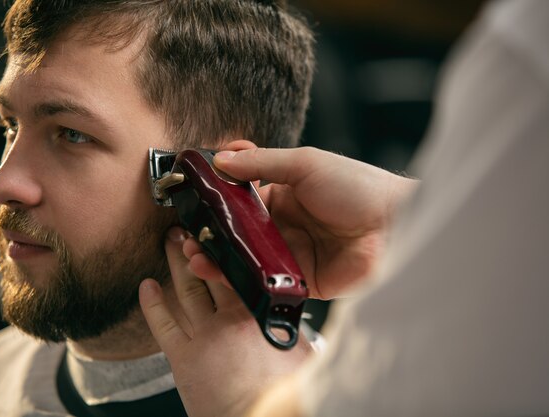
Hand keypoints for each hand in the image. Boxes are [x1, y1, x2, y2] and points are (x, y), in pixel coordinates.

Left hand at [139, 227, 311, 416]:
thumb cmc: (284, 393)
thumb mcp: (300, 350)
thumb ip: (288, 322)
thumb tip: (288, 305)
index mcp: (261, 312)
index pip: (239, 268)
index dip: (226, 248)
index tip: (219, 231)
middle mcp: (231, 318)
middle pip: (210, 272)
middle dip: (198, 247)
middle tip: (188, 228)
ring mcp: (205, 335)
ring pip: (187, 289)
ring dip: (176, 263)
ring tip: (169, 242)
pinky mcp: (183, 357)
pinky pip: (163, 323)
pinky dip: (152, 303)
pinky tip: (145, 286)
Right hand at [187, 141, 417, 298]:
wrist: (397, 225)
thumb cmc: (358, 187)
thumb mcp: (306, 163)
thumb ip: (262, 163)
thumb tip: (223, 158)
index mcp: (285, 195)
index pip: (242, 197)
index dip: (218, 199)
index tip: (194, 198)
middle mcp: (285, 226)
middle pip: (239, 232)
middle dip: (212, 233)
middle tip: (188, 233)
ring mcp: (291, 255)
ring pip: (247, 259)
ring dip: (218, 256)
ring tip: (195, 253)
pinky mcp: (300, 282)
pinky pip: (265, 283)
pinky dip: (241, 280)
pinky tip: (219, 272)